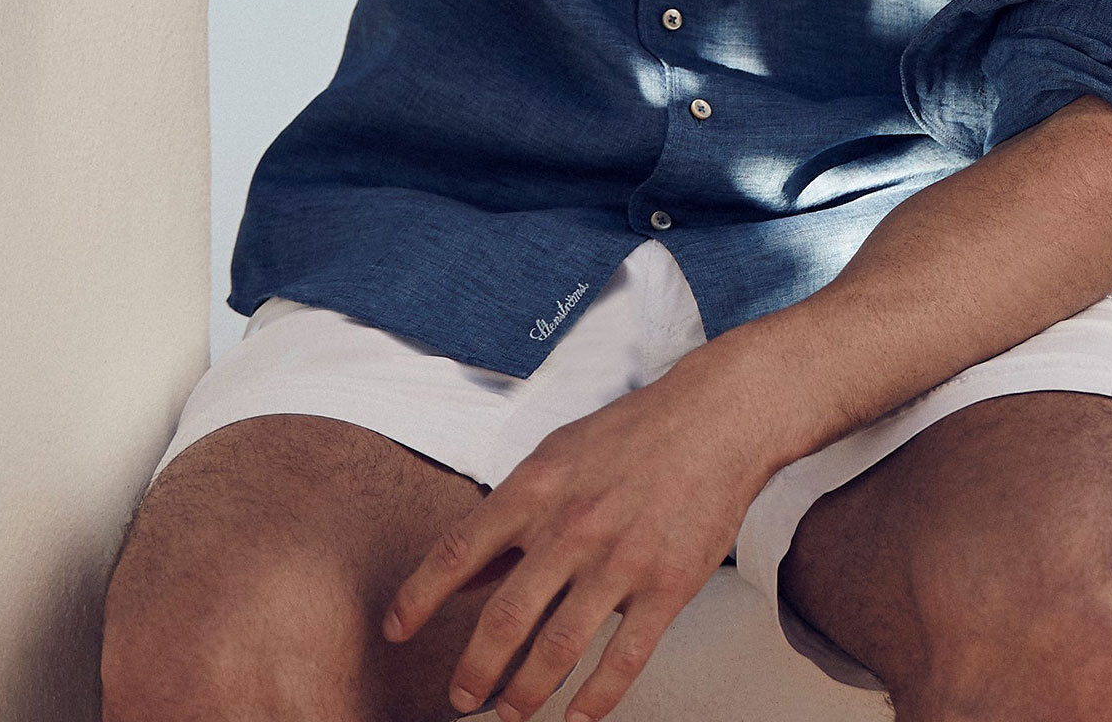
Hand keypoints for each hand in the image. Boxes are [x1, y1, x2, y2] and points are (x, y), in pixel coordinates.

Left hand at [383, 350, 779, 721]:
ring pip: (557, 649)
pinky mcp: (667, 585)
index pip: (460, 552)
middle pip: (504, 620)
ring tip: (510, 712)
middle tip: (460, 697)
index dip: (419, 597)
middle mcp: (572, 528)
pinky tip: (578, 717)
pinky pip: (623, 658)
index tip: (396, 631)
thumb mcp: (559, 453)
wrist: (715, 418)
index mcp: (538, 488)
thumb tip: (471, 570)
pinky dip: (596, 699)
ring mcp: (620, 560)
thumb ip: (515, 511)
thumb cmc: (633, 433)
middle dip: (474, 670)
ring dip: (525, 694)